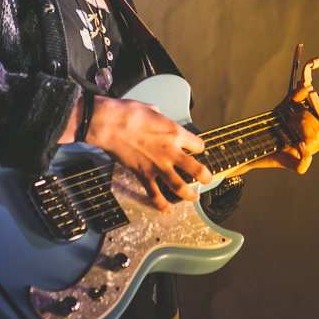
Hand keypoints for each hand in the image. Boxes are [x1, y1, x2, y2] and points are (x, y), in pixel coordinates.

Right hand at [83, 95, 212, 211]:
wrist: (111, 124)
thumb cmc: (129, 113)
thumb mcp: (152, 109)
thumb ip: (159, 118)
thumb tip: (157, 118)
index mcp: (175, 133)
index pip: (198, 145)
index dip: (198, 148)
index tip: (196, 149)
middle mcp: (171, 152)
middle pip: (197, 170)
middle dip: (205, 177)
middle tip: (207, 180)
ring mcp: (158, 166)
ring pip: (179, 186)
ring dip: (189, 195)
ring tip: (194, 198)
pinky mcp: (143, 174)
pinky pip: (155, 194)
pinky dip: (162, 204)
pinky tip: (168, 209)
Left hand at [223, 82, 318, 176]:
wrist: (250, 143)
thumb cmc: (269, 128)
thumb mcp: (281, 110)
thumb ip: (293, 98)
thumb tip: (304, 90)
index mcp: (311, 137)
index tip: (309, 110)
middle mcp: (309, 147)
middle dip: (306, 117)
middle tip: (291, 117)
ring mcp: (300, 156)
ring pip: (314, 139)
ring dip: (301, 125)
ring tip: (288, 124)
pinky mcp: (288, 164)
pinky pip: (303, 165)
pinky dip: (304, 157)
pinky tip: (298, 147)